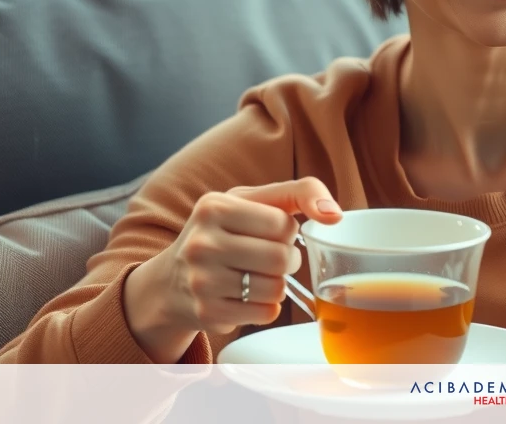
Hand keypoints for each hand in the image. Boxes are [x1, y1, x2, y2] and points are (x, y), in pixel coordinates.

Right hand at [125, 177, 342, 361]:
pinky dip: (267, 307)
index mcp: (214, 207)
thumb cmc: (224, 232)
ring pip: (276, 289)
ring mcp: (201, 281)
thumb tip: (335, 214)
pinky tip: (248, 296)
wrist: (171, 281)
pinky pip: (265, 313)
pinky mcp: (207, 313)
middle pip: (281, 258)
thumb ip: (299, 193)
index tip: (271, 233)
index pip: (283, 224)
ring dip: (278, 284)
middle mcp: (201, 243)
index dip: (287, 231)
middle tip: (273, 258)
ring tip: (258, 276)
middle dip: (288, 260)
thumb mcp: (252, 200)